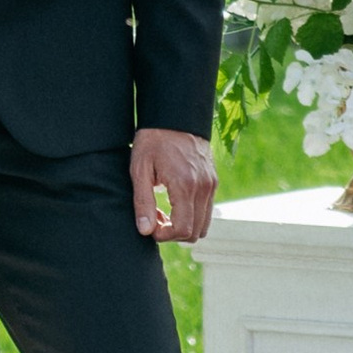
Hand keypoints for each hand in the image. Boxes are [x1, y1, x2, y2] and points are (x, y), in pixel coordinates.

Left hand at [132, 125, 217, 243]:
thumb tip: (145, 231)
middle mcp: (203, 187)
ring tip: (162, 211)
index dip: (164, 236)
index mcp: (185, 185)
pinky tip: (173, 202)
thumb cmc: (153, 140)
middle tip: (154, 219)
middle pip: (195, 232)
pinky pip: (206, 210)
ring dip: (183, 226)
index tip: (150, 227)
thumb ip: (143, 202)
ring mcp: (211, 184)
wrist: (175, 116)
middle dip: (173, 233)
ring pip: (203, 224)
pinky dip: (191, 214)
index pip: (182, 229)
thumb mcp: (140, 169)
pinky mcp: (212, 181)